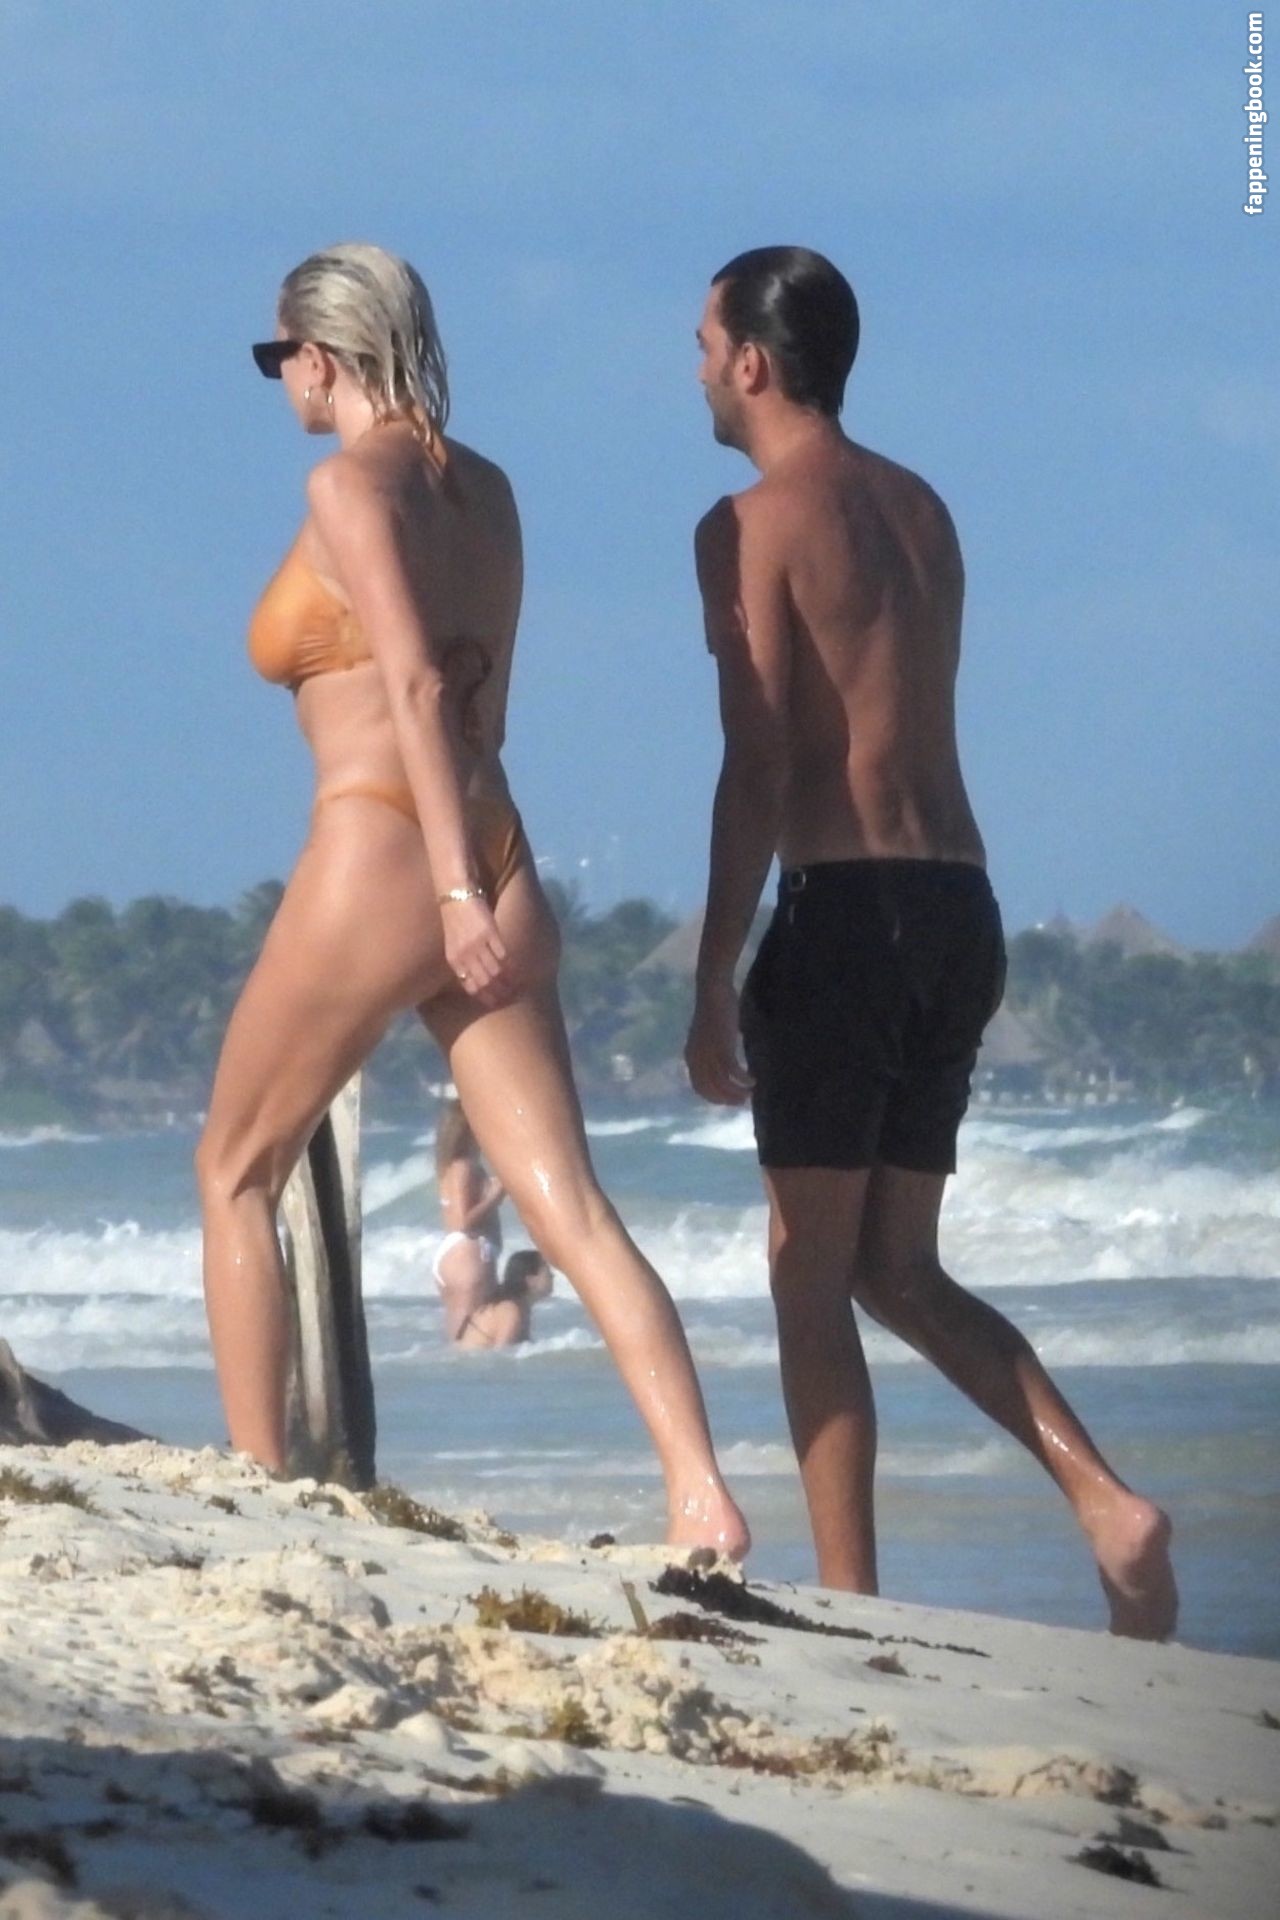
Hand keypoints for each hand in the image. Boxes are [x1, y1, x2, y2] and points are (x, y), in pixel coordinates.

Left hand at [442, 897, 512, 1008]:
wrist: (457, 895)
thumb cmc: (454, 919)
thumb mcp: (452, 943)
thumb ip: (462, 960)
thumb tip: (472, 977)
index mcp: (454, 960)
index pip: (470, 985)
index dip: (482, 996)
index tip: (493, 1003)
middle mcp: (466, 955)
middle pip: (484, 981)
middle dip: (496, 993)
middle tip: (508, 999)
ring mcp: (478, 945)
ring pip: (494, 971)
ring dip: (506, 982)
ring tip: (515, 988)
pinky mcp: (490, 933)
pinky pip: (502, 955)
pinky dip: (510, 965)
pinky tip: (516, 970)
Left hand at [684, 981, 753, 1105]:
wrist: (713, 991)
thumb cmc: (714, 1011)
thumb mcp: (708, 1037)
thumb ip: (712, 1051)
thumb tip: (724, 1064)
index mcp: (691, 1057)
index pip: (700, 1087)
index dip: (714, 1098)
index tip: (728, 1101)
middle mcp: (697, 1059)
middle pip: (711, 1089)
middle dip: (727, 1099)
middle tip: (743, 1101)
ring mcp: (709, 1054)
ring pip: (723, 1083)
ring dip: (737, 1092)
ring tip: (750, 1093)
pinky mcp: (722, 1046)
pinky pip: (733, 1071)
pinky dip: (743, 1079)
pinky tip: (753, 1080)